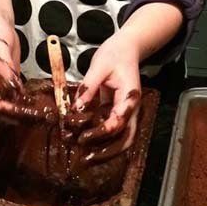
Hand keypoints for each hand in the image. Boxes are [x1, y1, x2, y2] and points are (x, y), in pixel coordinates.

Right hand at [0, 25, 33, 120]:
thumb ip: (5, 69)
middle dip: (15, 114)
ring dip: (21, 108)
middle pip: (1, 106)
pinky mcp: (10, 78)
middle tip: (31, 118)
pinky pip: (16, 92)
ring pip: (9, 102)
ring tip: (36, 113)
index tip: (20, 112)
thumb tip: (12, 86)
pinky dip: (24, 98)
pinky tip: (35, 102)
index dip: (7, 109)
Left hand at [72, 31, 141, 162]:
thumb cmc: (115, 53)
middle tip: (88, 158)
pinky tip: (86, 140)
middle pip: (126, 138)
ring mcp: (126, 110)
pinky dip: (102, 137)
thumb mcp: (99, 66)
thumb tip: (76, 109)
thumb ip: (88, 88)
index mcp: (129, 97)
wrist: (128, 47)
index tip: (83, 138)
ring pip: (121, 137)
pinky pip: (112, 128)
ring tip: (86, 156)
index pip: (118, 122)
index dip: (101, 133)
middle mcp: (131, 108)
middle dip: (109, 151)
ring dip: (106, 148)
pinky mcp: (118, 110)